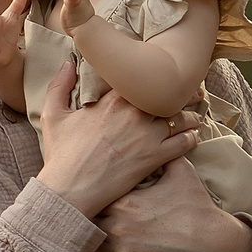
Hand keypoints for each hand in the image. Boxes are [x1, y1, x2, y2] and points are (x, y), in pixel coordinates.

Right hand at [33, 84, 198, 218]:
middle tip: (194, 91)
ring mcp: (147, 135)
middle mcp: (134, 113)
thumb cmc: (61, 154)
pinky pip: (184, 142)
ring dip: (191, 115)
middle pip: (168, 96)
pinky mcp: (155, 157)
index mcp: (112, 100)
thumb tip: (68, 63)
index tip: (163, 76)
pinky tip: (195, 135)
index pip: (141, 80)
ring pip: (180, 118)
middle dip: (183, 93)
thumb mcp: (53, 115)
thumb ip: (59, 85)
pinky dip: (192, 137)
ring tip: (198, 114)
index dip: (154, 78)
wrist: (71, 187)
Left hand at [95, 158, 251, 251]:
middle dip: (89, 213)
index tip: (93, 188)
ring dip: (91, 234)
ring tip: (91, 226)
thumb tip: (154, 132)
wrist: (213, 246)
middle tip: (87, 207)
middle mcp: (117, 228)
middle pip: (87, 218)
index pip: (93, 195)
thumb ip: (162, 152)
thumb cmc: (197, 207)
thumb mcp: (181, 172)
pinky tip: (101, 244)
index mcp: (124, 202)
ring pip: (90, 242)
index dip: (92, 192)